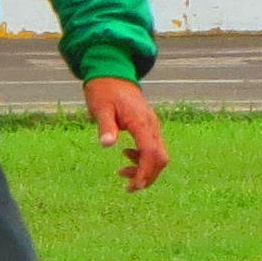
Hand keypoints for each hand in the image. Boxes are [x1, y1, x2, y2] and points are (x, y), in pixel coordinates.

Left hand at [85, 77, 166, 191]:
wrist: (112, 73)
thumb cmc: (104, 90)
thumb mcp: (100, 108)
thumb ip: (106, 127)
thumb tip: (107, 145)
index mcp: (140, 122)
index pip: (151, 152)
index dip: (144, 172)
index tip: (133, 186)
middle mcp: (151, 125)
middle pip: (160, 157)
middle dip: (148, 176)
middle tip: (129, 187)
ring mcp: (152, 125)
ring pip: (158, 154)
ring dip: (144, 169)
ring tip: (122, 172)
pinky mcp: (149, 126)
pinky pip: (153, 147)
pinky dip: (143, 158)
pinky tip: (126, 156)